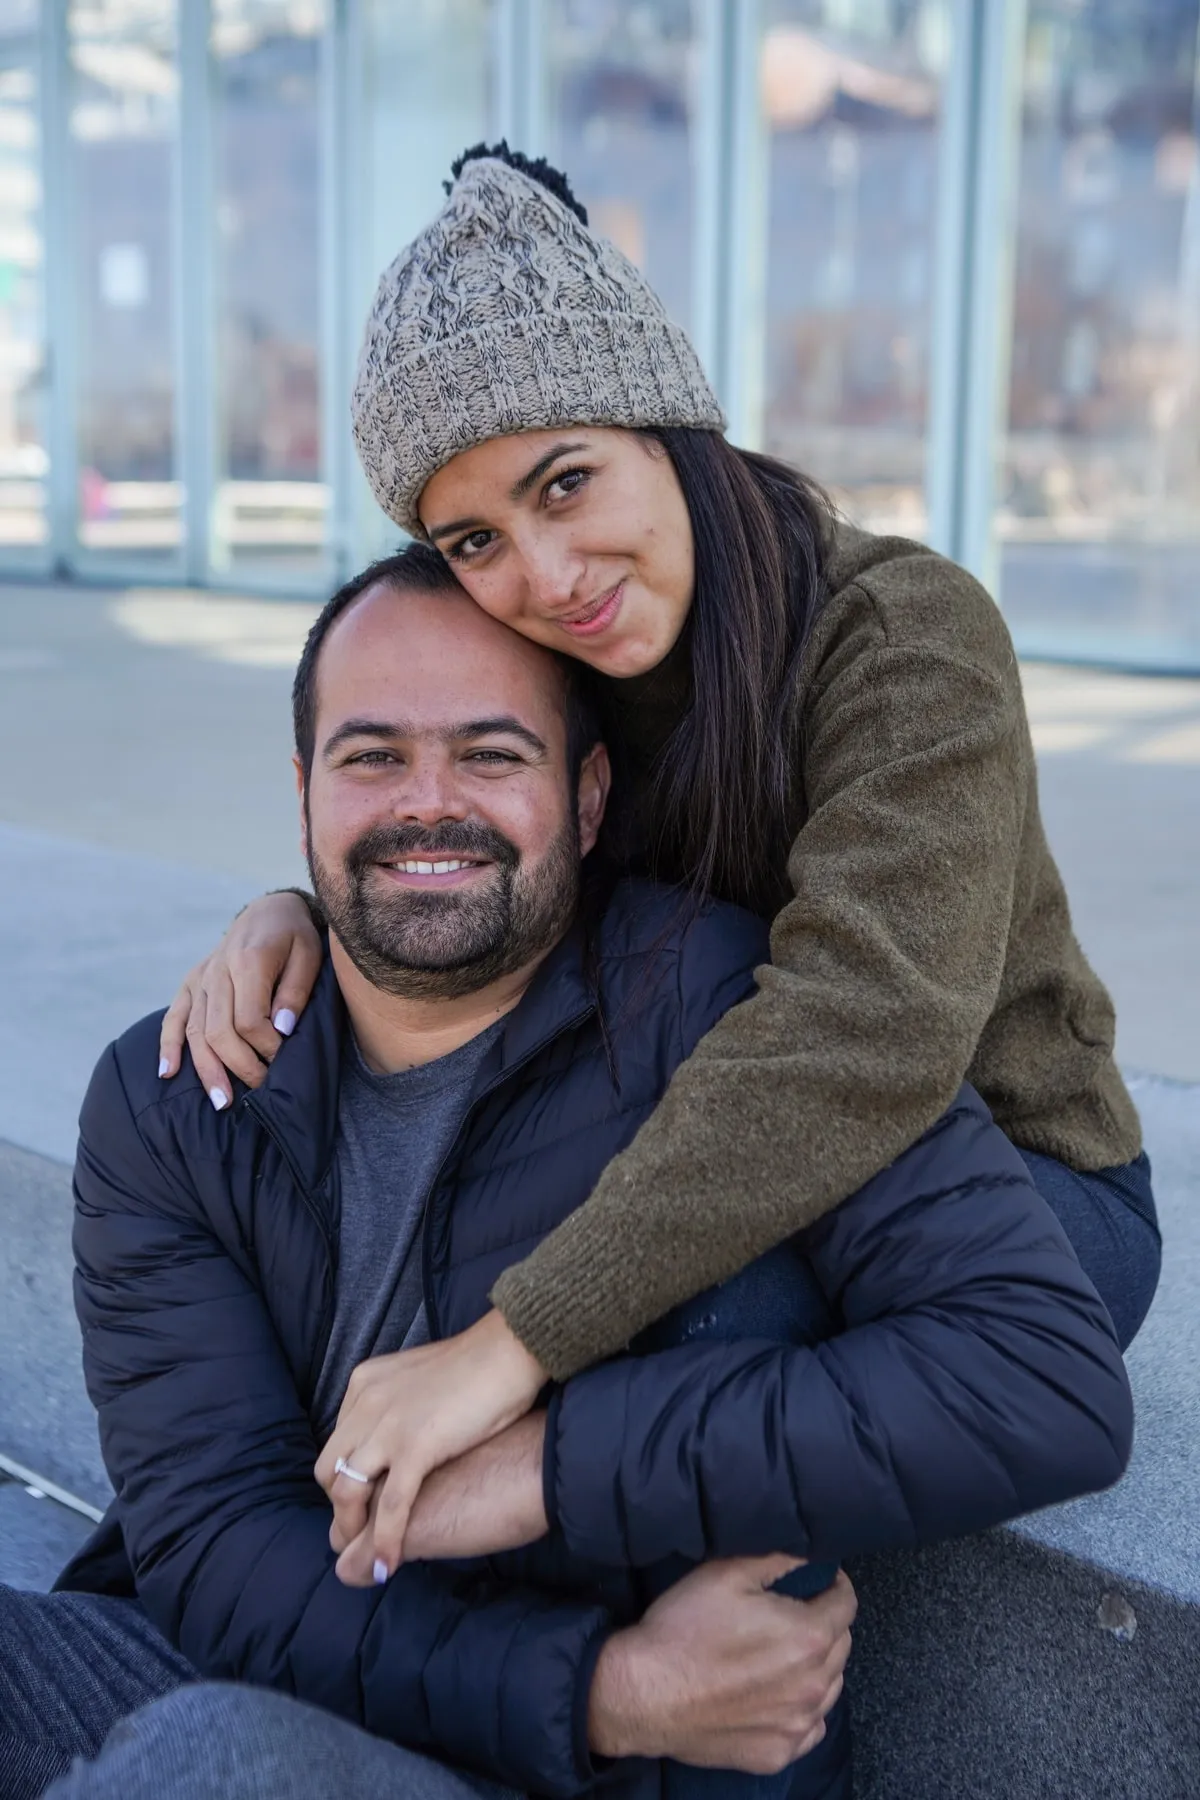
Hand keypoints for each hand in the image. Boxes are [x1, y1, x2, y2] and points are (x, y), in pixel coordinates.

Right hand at [158, 891, 321, 1106]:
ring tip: (221, 1101)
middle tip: (261, 1092)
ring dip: (207, 1069)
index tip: (285, 1060)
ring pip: (195, 1031)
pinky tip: (167, 1073)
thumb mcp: (309, 955)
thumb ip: (295, 992)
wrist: (268, 911)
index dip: (266, 1046)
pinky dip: (168, 1045)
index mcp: (248, 961)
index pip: (249, 1019)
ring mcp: (200, 978)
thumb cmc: (295, 937)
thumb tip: (281, 1029)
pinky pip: (174, 1017)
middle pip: (219, 1030)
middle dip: (240, 1067)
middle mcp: (217, 971)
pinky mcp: (190, 983)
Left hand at [315, 1310, 546, 1579]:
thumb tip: (405, 1434)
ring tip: (371, 1553)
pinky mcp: (416, 1447)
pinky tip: (388, 1565)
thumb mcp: (420, 1378)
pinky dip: (385, 1540)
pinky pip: (391, 1506)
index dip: (346, 1477)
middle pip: (329, 1469)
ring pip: (347, 1490)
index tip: (365, 1500)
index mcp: (365, 1384)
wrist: (510, 1349)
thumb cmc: (480, 1363)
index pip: (337, 1442)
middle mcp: (366, 1403)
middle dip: (342, 1507)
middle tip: (364, 1530)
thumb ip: (401, 1404)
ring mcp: (389, 1426)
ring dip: (353, 1529)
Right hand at [588, 1557, 855, 1773]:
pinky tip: (774, 1693)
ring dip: (816, 1666)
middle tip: (793, 1613)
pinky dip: (802, 1707)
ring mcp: (797, 1725)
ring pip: (830, 1687)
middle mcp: (813, 1685)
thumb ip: (778, 1560)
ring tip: (781, 1653)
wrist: (643, 1693)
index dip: (834, 1584)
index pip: (846, 1604)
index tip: (819, 1579)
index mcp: (807, 1636)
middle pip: (842, 1645)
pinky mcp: (778, 1753)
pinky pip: (810, 1726)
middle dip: (825, 1623)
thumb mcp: (727, 1572)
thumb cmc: (683, 1628)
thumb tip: (808, 1558)